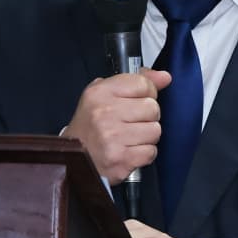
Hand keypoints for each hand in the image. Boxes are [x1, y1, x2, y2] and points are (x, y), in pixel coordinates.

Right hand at [64, 68, 170, 184]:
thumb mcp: (105, 94)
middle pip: (152, 108)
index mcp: (100, 93)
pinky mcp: (120, 159)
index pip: (143, 84)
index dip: (146, 94)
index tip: (136, 101)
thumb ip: (137, 81)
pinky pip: (150, 152)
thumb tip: (165, 77)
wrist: (72, 156)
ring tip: (130, 137)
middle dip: (147, 117)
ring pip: (155, 131)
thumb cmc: (90, 125)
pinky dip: (143, 153)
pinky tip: (129, 151)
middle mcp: (105, 113)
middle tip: (131, 122)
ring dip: (146, 136)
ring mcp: (113, 138)